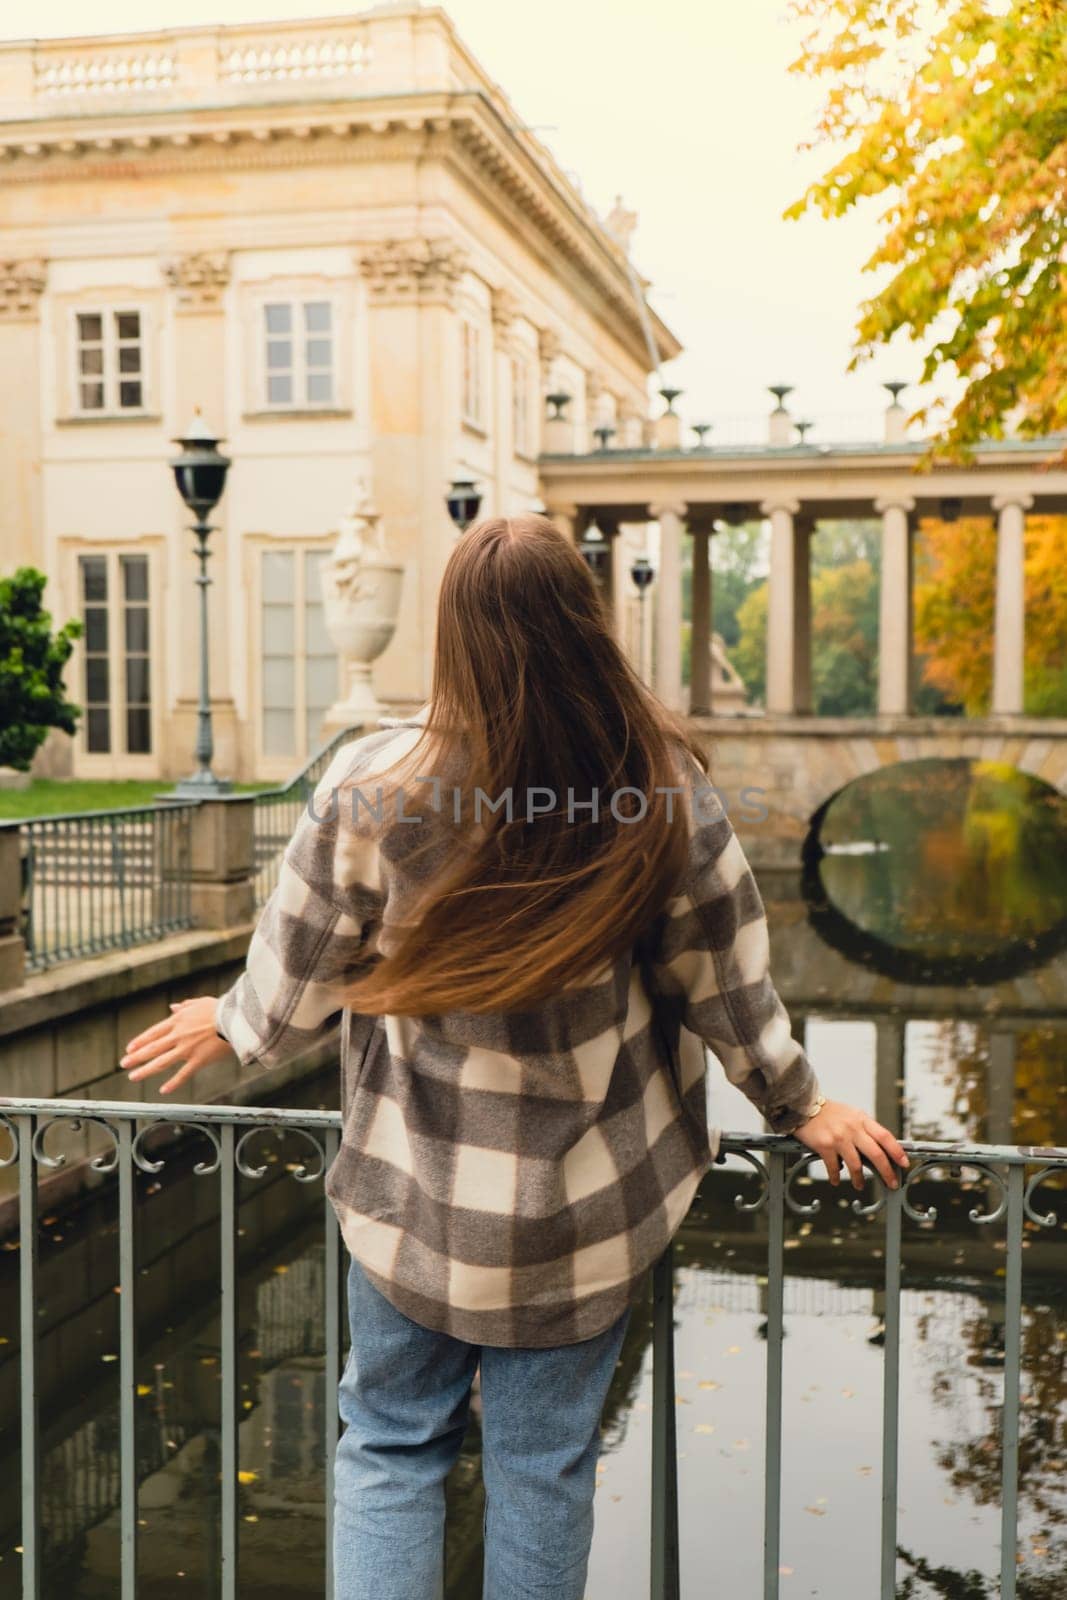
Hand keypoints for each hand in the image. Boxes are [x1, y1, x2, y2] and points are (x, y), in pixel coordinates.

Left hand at [120, 997, 231, 1095]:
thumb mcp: (200, 1002)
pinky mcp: (199, 1060)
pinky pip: (183, 1074)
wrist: (236, 1018)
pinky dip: (173, 1083)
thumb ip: (184, 1006)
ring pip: (161, 1062)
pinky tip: (163, 1090)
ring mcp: (187, 1049)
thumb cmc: (221, 1008)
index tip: (129, 1049)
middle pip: (152, 1048)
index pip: (153, 1033)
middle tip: (124, 1064)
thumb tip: (173, 1008)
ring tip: (133, 1076)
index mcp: (178, 1021)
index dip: (140, 1041)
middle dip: (136, 1057)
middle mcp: (179, 1036)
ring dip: (145, 1070)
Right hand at [792, 1099, 909, 1190]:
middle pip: (876, 1154)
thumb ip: (866, 1129)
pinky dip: (836, 1176)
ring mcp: (839, 1137)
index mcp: (862, 1119)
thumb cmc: (830, 1113)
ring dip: (859, 1179)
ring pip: (856, 1165)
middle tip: (892, 1184)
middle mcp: (852, 1128)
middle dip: (887, 1172)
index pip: (885, 1136)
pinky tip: (836, 1180)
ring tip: (859, 1185)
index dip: (897, 1151)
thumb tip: (882, 1150)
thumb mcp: (852, 1115)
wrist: (804, 1106)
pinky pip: (834, 1167)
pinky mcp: (824, 1146)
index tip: (904, 1164)